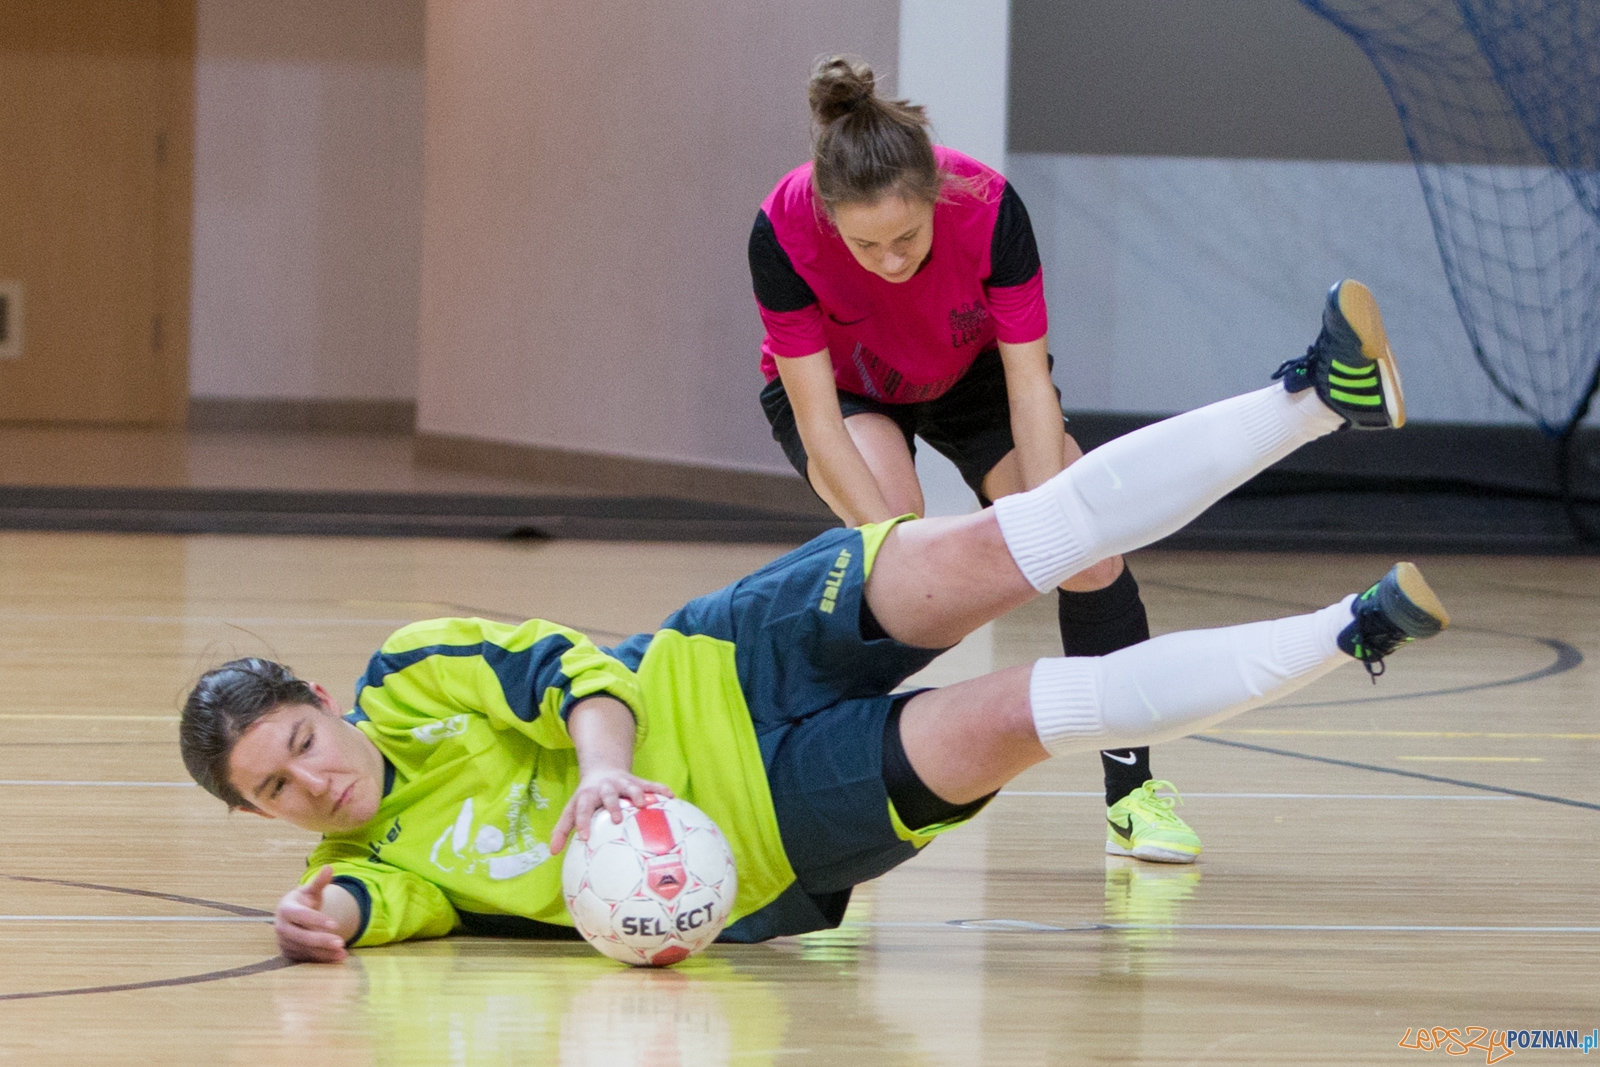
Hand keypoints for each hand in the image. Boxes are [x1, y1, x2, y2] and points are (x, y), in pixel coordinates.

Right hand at [274, 865, 349, 962]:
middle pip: (302, 936)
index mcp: (286, 909)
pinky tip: (338, 957)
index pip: (301, 916)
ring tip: (343, 952)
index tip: (335, 924)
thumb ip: (319, 882)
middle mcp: (282, 928)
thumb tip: (329, 867)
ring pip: (305, 950)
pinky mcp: (290, 954)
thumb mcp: (310, 890)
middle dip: (321, 940)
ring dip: (324, 952)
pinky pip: (307, 958)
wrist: (290, 916)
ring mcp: (285, 942)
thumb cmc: (302, 901)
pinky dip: (323, 958)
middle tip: (341, 942)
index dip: (317, 920)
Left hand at [550, 768, 673, 853]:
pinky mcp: (637, 781)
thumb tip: (552, 853)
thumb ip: (562, 829)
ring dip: (637, 794)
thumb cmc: (587, 799)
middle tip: (616, 820)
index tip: (584, 837)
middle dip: (612, 806)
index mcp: (588, 796)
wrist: (602, 769)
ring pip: (630, 787)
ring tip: (644, 804)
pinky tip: (671, 796)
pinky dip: (660, 789)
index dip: (582, 822)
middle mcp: (605, 788)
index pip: (583, 809)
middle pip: (607, 796)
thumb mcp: (571, 809)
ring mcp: (622, 783)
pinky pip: (651, 784)